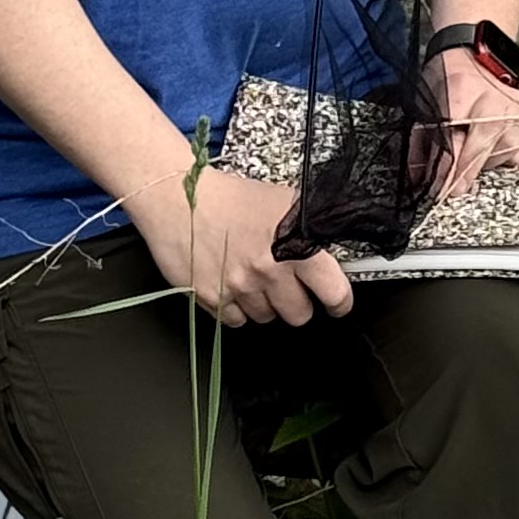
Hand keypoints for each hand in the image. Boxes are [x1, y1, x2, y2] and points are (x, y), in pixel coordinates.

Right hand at [136, 158, 353, 327]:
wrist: (179, 197)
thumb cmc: (230, 197)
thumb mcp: (285, 203)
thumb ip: (314, 231)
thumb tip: (335, 255)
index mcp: (296, 245)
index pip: (334, 292)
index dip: (338, 301)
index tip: (336, 303)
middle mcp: (270, 269)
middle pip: (299, 314)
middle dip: (296, 301)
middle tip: (286, 285)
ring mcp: (240, 287)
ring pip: (266, 318)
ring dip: (264, 303)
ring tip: (253, 276)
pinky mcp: (213, 298)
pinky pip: (235, 321)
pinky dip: (236, 309)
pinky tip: (232, 285)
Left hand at [423, 40, 518, 199]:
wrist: (475, 53)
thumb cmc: (448, 79)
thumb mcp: (427, 104)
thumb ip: (422, 142)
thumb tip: (420, 176)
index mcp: (460, 93)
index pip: (453, 143)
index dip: (444, 171)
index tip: (438, 189)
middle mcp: (492, 102)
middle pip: (480, 150)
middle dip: (464, 174)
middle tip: (455, 189)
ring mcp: (516, 110)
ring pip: (503, 154)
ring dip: (486, 162)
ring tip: (474, 150)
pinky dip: (509, 156)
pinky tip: (496, 147)